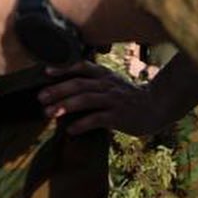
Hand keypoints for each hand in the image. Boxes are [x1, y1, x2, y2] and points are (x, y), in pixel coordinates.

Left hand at [39, 61, 161, 136]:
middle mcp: (107, 85)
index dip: (63, 68)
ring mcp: (113, 100)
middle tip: (40, 98)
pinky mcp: (119, 116)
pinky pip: (97, 119)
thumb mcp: (112, 82)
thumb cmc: (128, 96)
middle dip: (58, 90)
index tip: (46, 72)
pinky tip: (70, 130)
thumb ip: (93, 81)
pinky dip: (82, 124)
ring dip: (65, 106)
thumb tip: (67, 85)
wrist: (156, 106)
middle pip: (78, 84)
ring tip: (49, 113)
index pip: (81, 66)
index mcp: (104, 75)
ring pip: (86, 99)